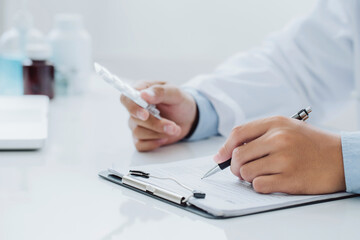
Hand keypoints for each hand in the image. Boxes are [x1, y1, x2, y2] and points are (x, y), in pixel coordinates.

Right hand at [120, 81, 196, 151]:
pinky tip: (164, 138)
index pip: (126, 98)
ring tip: (175, 129)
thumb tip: (143, 95)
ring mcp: (137, 123)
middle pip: (135, 118)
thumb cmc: (179, 102)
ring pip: (138, 132)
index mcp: (140, 91)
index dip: (133, 107)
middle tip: (173, 126)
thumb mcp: (175, 93)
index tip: (145, 114)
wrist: (188, 118)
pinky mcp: (141, 137)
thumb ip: (160, 92)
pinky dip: (154, 143)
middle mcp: (136, 108)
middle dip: (155, 124)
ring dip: (159, 133)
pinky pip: (140, 145)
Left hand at [214, 116, 345, 193]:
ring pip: (246, 172)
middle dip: (235, 166)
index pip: (238, 133)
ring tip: (261, 174)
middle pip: (238, 156)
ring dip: (248, 177)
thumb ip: (258, 135)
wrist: (341, 158)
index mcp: (275, 123)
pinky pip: (259, 185)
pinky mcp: (291, 179)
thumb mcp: (286, 128)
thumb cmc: (310, 143)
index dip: (225, 148)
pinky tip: (271, 181)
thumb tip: (227, 152)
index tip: (220, 158)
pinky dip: (260, 186)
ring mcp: (285, 159)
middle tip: (242, 170)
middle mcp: (279, 139)